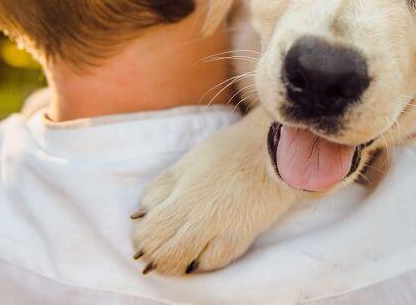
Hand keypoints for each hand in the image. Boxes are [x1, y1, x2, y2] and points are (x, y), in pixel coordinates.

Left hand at [131, 106, 300, 274]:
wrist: (273, 153)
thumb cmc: (228, 151)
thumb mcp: (186, 162)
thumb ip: (162, 188)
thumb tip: (141, 214)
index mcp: (184, 196)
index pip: (151, 232)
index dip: (142, 238)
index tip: (144, 234)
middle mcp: (201, 220)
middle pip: (166, 254)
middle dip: (155, 255)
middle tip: (154, 250)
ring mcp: (223, 233)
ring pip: (188, 264)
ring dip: (176, 263)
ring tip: (174, 253)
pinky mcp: (242, 240)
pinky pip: (215, 263)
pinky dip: (202, 262)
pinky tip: (198, 255)